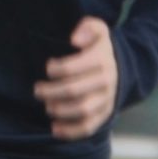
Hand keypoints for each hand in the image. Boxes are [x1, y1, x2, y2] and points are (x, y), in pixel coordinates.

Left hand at [36, 17, 118, 140]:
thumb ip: (88, 27)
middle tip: (37, 90)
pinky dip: (71, 131)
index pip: (72, 68)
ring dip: (59, 110)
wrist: (120, 67)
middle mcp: (106, 81)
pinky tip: (55, 129)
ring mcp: (106, 99)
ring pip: (81, 110)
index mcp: (101, 59)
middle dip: (50, 92)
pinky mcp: (104, 114)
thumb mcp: (97, 29)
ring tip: (47, 106)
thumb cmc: (98, 47)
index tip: (47, 69)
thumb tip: (75, 39)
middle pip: (74, 91)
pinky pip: (88, 127)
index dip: (55, 70)